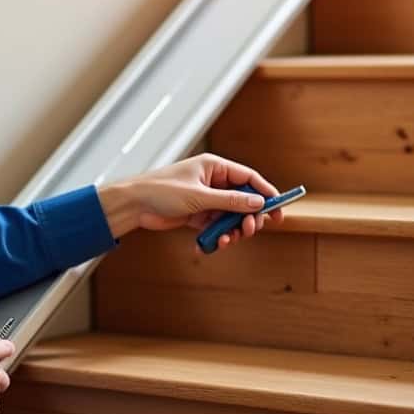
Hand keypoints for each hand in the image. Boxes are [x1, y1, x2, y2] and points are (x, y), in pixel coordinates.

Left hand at [97, 153, 283, 250]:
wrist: (134, 205)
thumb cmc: (161, 190)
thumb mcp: (199, 196)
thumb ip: (230, 200)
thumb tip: (258, 202)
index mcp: (215, 167)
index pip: (249, 177)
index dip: (266, 192)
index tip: (279, 209)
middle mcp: (213, 182)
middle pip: (244, 200)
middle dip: (249, 217)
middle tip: (250, 229)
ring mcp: (206, 200)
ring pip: (231, 217)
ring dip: (233, 230)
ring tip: (227, 240)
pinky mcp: (197, 215)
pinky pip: (216, 227)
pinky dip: (217, 237)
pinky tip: (211, 245)